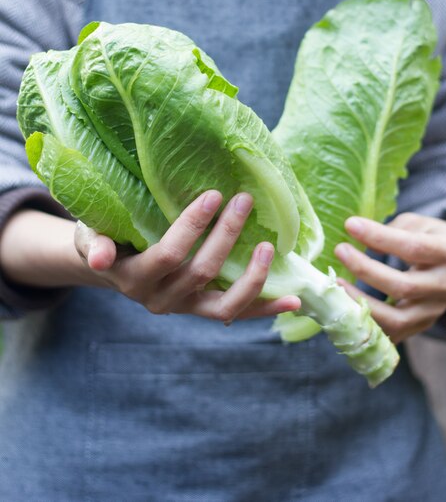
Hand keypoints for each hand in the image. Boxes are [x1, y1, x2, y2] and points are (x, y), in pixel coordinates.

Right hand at [75, 190, 300, 322]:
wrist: (114, 265)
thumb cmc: (105, 240)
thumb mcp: (91, 237)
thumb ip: (95, 245)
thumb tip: (101, 258)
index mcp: (134, 278)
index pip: (168, 255)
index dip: (192, 227)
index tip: (214, 195)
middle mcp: (160, 299)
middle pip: (201, 272)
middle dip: (226, 235)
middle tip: (244, 201)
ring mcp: (185, 308)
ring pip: (224, 304)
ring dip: (252, 279)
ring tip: (268, 249)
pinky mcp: (203, 310)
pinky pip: (237, 313)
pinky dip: (265, 308)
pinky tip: (292, 300)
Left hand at [334, 213, 445, 342]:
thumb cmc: (434, 241)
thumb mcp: (421, 225)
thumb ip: (394, 230)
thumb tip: (361, 239)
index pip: (413, 247)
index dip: (379, 237)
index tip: (351, 225)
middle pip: (403, 286)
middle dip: (365, 270)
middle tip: (340, 250)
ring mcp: (435, 310)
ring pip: (397, 319)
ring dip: (362, 303)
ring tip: (337, 284)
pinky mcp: (422, 326)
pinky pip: (393, 333)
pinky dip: (367, 323)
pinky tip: (347, 308)